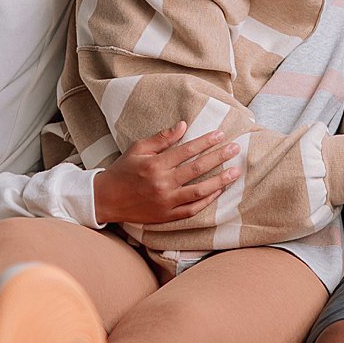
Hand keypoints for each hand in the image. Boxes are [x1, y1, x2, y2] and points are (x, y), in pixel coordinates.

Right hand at [93, 122, 238, 229]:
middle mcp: (163, 183)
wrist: (107, 199)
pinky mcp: (167, 217)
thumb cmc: (123, 170)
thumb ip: (162, 138)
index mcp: (156, 164)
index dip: (206, 141)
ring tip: (234, 172)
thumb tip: (183, 125)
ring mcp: (166, 202)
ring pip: (199, 191)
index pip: (187, 150)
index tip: (221, 134)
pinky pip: (192, 209)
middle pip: (198, 168)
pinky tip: (218, 191)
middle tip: (235, 148)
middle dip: (219, 157)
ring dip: (220, 180)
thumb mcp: (139, 148)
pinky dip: (207, 200)